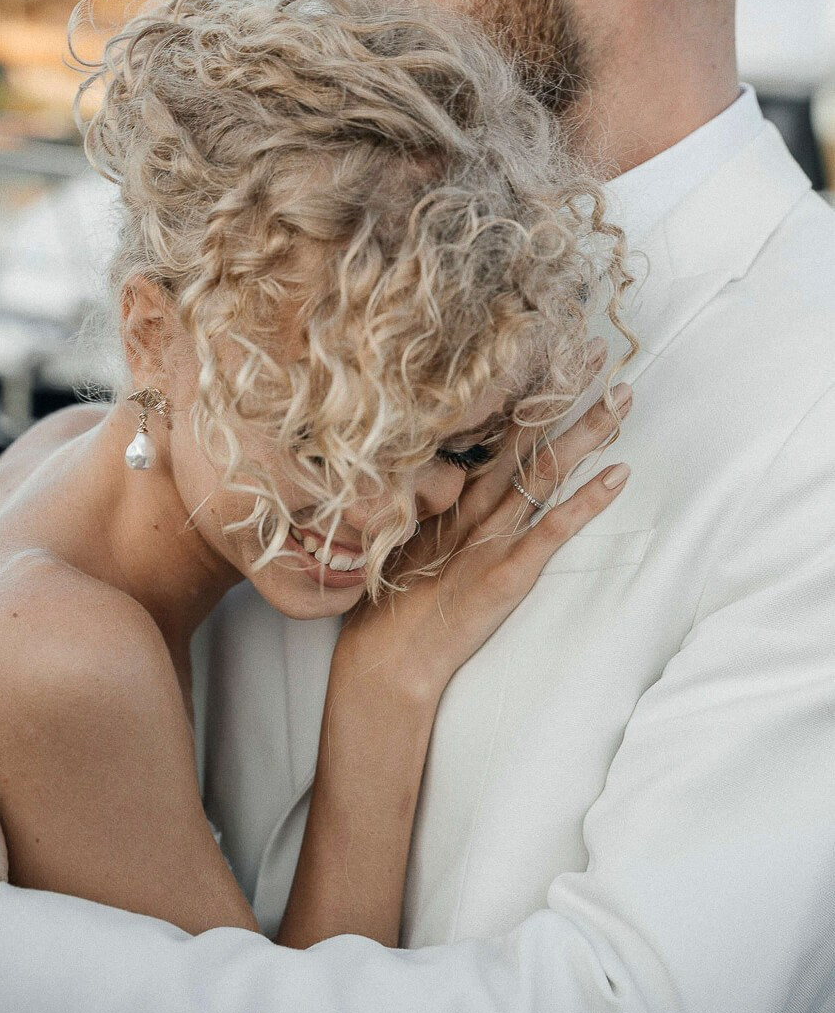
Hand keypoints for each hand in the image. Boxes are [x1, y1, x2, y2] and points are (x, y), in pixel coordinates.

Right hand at [335, 382, 632, 702]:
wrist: (388, 659)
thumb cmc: (395, 607)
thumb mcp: (411, 543)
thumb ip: (437, 511)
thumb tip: (455, 484)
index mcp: (449, 497)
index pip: (494, 430)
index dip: (526, 392)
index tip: (554, 355)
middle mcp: (473, 506)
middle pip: (527, 437)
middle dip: (565, 394)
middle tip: (600, 353)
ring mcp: (491, 536)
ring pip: (546, 470)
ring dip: (588, 432)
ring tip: (623, 397)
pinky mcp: (508, 570)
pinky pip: (555, 528)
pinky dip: (589, 500)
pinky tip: (619, 474)